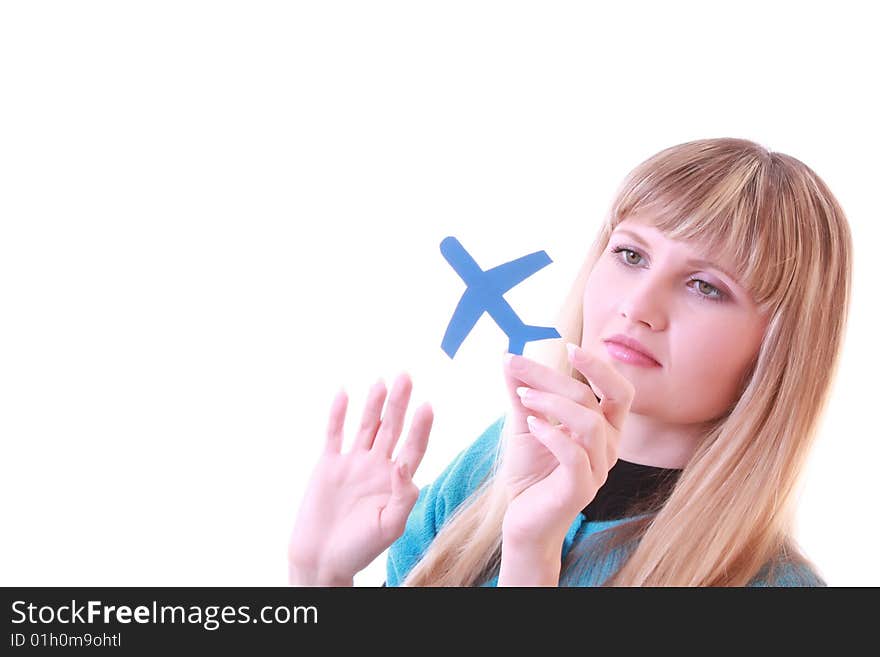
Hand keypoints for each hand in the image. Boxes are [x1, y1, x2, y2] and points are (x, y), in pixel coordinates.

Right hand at [288, 373, 433, 584]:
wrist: (321, 559)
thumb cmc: (359, 549)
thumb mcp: (391, 526)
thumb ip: (403, 495)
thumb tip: (404, 464)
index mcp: (396, 481)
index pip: (414, 446)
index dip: (421, 427)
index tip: (427, 405)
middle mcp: (377, 467)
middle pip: (392, 427)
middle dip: (400, 403)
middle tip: (407, 376)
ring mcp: (353, 463)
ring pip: (366, 426)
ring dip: (374, 403)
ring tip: (382, 380)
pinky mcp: (328, 464)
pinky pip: (334, 433)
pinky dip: (338, 413)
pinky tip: (344, 393)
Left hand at [498, 343, 633, 547]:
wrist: (520, 520)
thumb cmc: (529, 473)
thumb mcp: (524, 425)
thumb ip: (521, 393)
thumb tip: (509, 356)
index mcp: (604, 429)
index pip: (617, 390)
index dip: (599, 367)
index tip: (568, 345)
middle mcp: (608, 448)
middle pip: (598, 399)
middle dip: (559, 377)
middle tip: (521, 365)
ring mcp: (598, 470)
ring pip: (590, 423)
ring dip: (553, 402)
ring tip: (522, 396)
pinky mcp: (581, 490)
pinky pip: (576, 455)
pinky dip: (552, 434)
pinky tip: (531, 424)